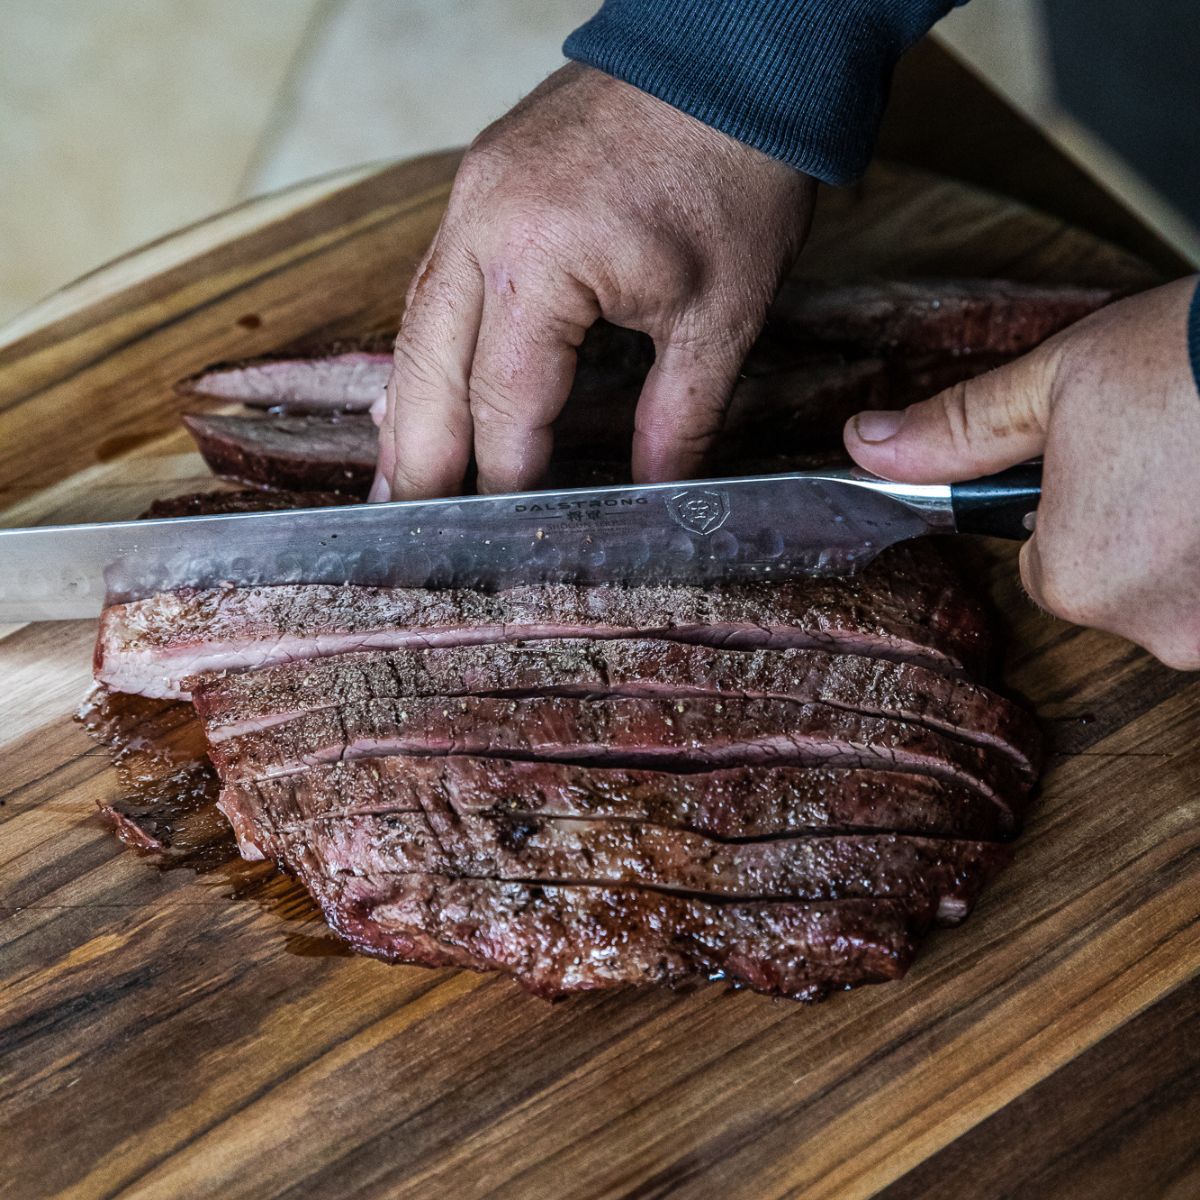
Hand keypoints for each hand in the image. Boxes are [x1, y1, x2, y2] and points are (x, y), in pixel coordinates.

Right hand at [372, 63, 814, 498]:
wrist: (736, 49)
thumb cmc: (738, 172)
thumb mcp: (723, 314)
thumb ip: (679, 418)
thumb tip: (653, 494)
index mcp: (540, 261)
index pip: (504, 402)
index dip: (504, 475)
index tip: (504, 533)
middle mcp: (483, 228)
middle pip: (428, 368)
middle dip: (419, 457)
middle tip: (405, 528)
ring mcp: (473, 198)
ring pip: (417, 325)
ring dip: (406, 407)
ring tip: (394, 478)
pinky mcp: (483, 183)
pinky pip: (435, 281)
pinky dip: (425, 347)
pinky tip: (414, 390)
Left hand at [844, 277, 1199, 667]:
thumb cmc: (1193, 359)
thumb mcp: (1053, 385)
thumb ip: (956, 432)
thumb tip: (867, 446)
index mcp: (1076, 580)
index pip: (1048, 565)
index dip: (1075, 503)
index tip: (1115, 456)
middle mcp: (1157, 630)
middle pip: (1119, 583)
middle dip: (1140, 524)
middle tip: (1178, 450)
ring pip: (1183, 587)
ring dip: (1195, 537)